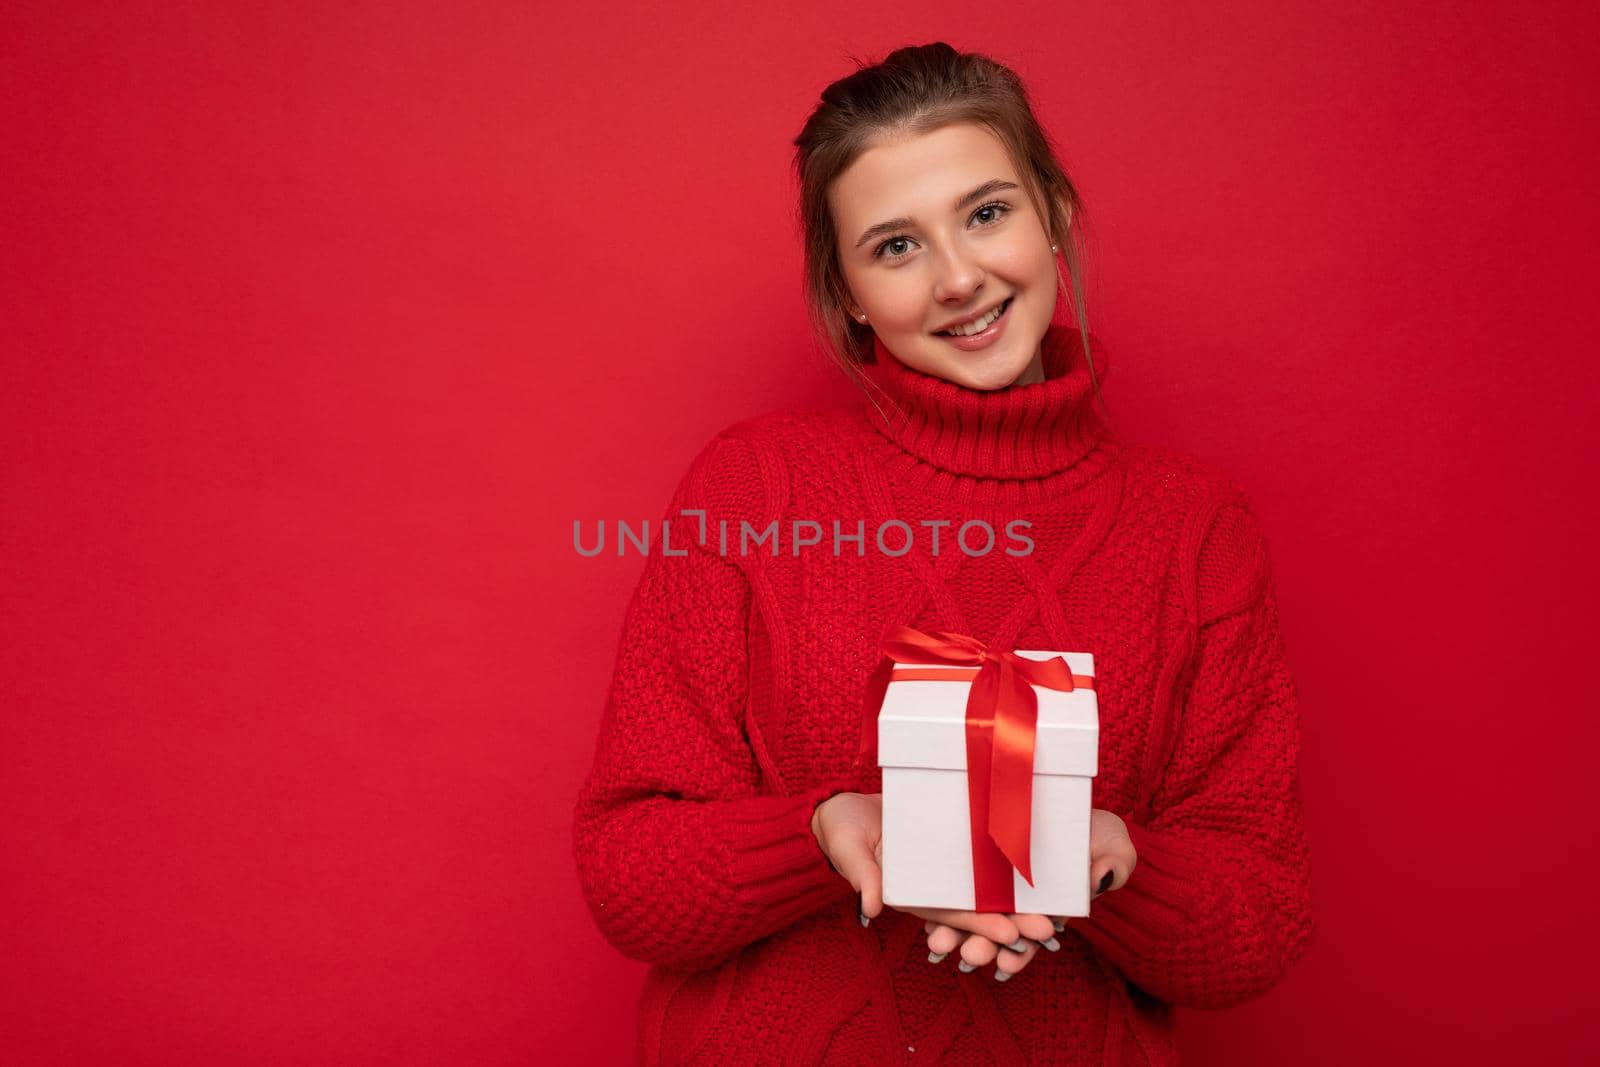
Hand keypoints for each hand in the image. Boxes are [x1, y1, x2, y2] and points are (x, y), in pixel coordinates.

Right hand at [810, 792, 1041, 953]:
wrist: (841, 808)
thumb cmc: (841, 830)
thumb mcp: (849, 851)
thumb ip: (864, 877)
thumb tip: (872, 909)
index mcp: (910, 895)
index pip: (951, 916)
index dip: (981, 927)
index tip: (1011, 936)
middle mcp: (932, 887)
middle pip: (976, 910)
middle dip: (1012, 922)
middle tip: (1049, 931)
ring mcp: (942, 869)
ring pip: (984, 892)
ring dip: (1016, 904)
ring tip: (1054, 914)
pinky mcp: (948, 848)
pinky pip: (979, 865)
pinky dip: (1004, 874)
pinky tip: (1035, 879)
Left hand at [919, 809, 1137, 979]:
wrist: (1064, 802)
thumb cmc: (1094, 831)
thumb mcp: (1114, 843)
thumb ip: (1115, 863)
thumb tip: (1098, 878)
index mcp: (1048, 908)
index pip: (1032, 937)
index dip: (1020, 952)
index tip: (1007, 961)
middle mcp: (1018, 905)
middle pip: (997, 932)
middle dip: (983, 947)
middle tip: (969, 955)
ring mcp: (994, 889)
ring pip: (973, 917)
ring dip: (957, 934)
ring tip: (941, 944)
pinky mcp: (974, 871)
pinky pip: (955, 894)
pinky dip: (943, 911)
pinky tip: (931, 924)